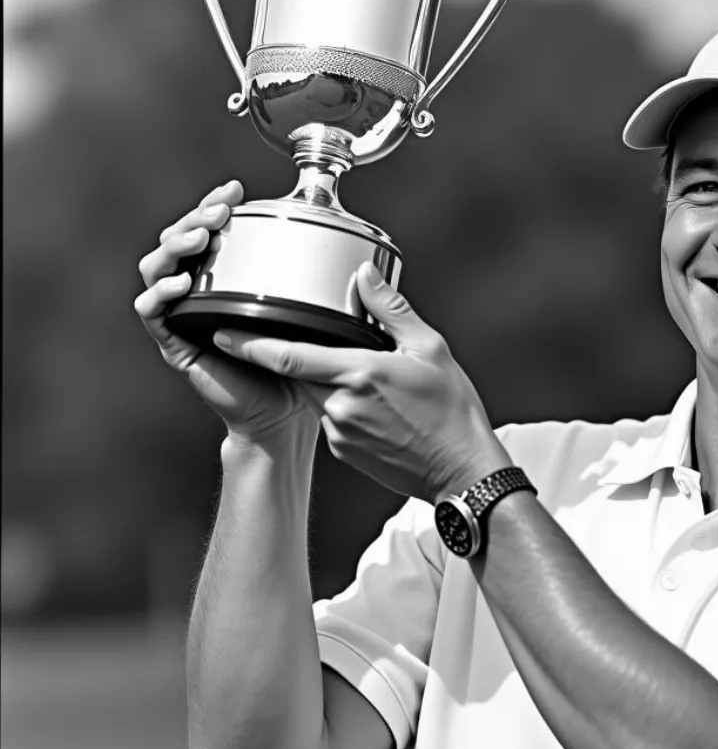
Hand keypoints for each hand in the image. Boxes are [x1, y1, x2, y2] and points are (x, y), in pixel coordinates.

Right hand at [134, 180, 318, 443]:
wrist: (285, 413)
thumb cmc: (299, 362)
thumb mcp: (313, 315)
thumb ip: (328, 288)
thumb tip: (366, 264)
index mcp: (229, 275)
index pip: (211, 227)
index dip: (216, 204)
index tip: (235, 190)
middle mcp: (201, 290)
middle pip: (178, 239)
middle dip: (195, 218)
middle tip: (217, 212)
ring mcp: (184, 315)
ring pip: (157, 267)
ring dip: (174, 247)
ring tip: (199, 239)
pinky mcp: (176, 343)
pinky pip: (152, 312)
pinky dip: (160, 294)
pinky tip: (181, 285)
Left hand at [212, 263, 510, 500]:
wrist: (461, 472)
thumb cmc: (452, 412)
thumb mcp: (431, 349)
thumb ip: (391, 309)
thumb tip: (365, 276)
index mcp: (358, 374)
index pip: (288, 356)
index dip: (251, 344)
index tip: (225, 332)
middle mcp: (340, 406)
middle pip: (302, 372)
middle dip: (303, 357)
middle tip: (327, 345)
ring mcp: (340, 434)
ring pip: (318, 395)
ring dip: (331, 382)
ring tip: (372, 380)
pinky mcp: (344, 453)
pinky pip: (332, 419)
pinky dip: (344, 406)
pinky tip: (379, 407)